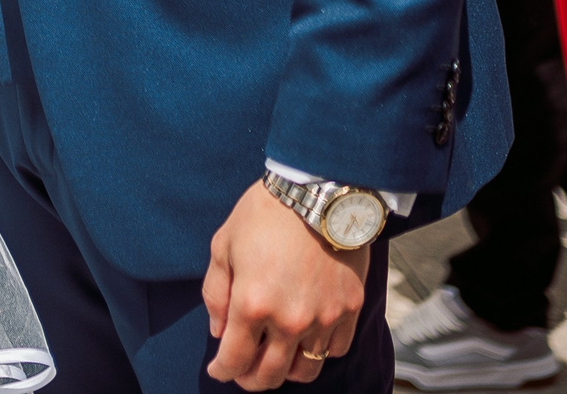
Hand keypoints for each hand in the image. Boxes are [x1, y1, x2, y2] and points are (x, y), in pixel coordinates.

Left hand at [204, 183, 368, 386]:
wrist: (318, 191)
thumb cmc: (264, 213)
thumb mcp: (223, 245)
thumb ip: (216, 294)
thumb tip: (219, 332)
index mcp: (252, 304)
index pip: (234, 358)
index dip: (222, 370)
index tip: (218, 370)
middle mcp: (289, 320)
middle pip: (269, 375)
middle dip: (250, 380)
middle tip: (242, 373)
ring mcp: (323, 318)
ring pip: (305, 370)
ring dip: (285, 372)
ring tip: (275, 361)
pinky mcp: (349, 309)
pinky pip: (334, 350)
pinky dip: (318, 353)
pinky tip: (305, 341)